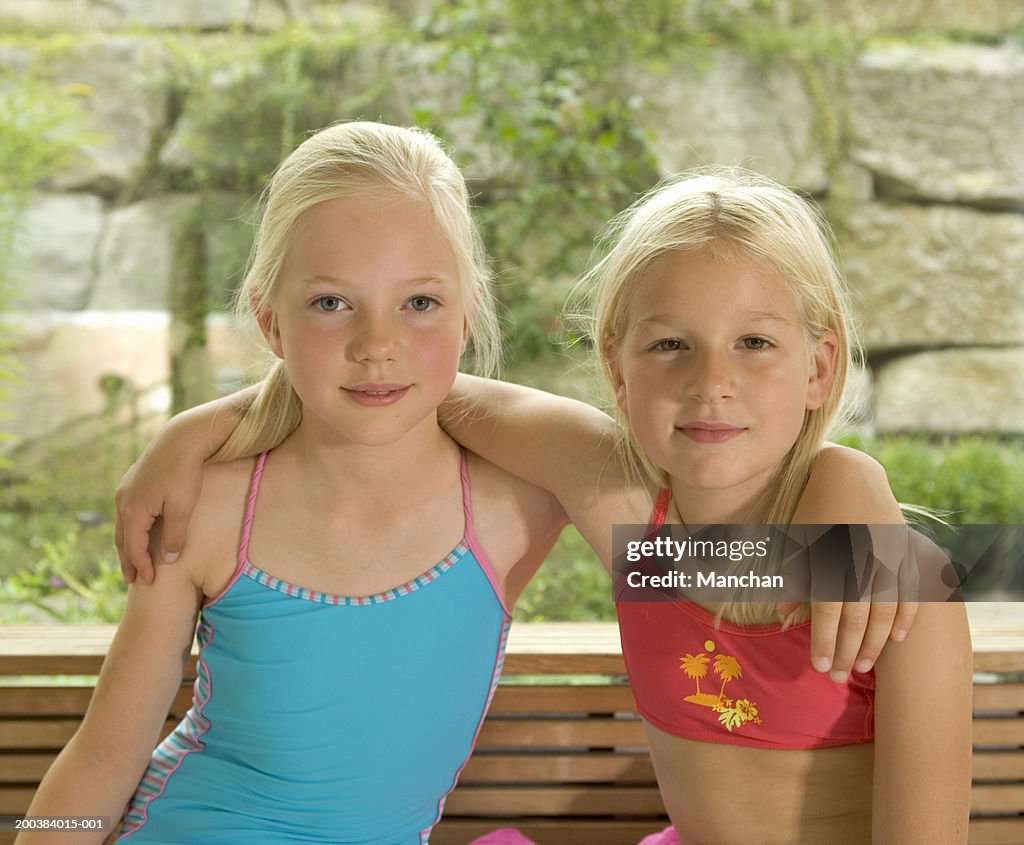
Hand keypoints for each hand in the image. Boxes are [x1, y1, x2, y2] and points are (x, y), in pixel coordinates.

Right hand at [114, 425, 204, 584]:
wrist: (182, 438)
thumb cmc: (185, 473)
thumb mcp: (182, 508)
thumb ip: (174, 537)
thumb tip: (168, 561)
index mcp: (133, 511)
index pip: (134, 548)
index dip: (141, 566)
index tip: (149, 582)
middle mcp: (123, 501)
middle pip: (123, 539)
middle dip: (128, 560)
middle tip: (131, 580)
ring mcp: (126, 489)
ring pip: (124, 525)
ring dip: (127, 544)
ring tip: (132, 559)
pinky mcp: (134, 481)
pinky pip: (128, 511)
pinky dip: (131, 527)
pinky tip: (138, 530)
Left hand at [777, 524, 919, 681]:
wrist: (849, 474)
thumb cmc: (814, 511)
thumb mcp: (797, 542)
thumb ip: (793, 578)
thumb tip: (781, 612)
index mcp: (830, 558)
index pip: (827, 613)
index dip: (824, 643)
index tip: (819, 667)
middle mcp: (860, 561)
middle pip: (856, 619)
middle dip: (847, 652)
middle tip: (839, 678)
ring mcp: (887, 558)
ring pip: (884, 612)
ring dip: (875, 643)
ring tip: (864, 667)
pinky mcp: (904, 553)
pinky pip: (909, 592)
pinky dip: (904, 617)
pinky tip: (896, 640)